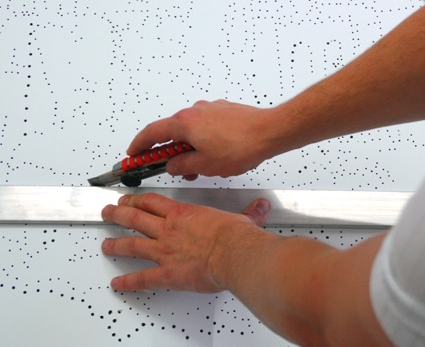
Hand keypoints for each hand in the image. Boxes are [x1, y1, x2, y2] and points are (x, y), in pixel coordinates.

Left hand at [101, 193, 270, 291]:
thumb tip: (260, 206)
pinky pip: (142, 278)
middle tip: (109, 212)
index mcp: (184, 214)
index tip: (130, 198)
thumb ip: (249, 212)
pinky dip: (128, 282)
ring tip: (106, 244)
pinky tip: (118, 283)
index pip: (154, 202)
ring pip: (132, 244)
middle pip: (136, 218)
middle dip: (119, 214)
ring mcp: (165, 251)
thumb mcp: (243, 218)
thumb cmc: (236, 237)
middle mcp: (170, 230)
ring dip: (116, 243)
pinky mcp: (167, 273)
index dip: (138, 199)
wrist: (235, 253)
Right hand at [127, 100, 276, 180]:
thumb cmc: (243, 145)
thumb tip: (173, 165)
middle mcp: (195, 111)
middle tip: (170, 166)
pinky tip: (215, 154)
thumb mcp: (205, 165)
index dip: (140, 145)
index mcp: (185, 123)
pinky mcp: (225, 111)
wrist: (270, 132)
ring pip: (192, 130)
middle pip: (173, 132)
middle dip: (171, 152)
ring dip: (190, 147)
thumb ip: (182, 165)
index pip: (152, 133)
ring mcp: (211, 109)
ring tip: (201, 166)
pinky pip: (206, 126)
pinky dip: (204, 140)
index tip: (134, 153)